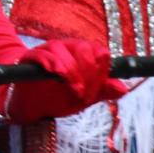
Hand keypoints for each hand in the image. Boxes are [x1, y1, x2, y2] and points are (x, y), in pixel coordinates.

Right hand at [5, 37, 126, 123]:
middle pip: (84, 48)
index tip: (95, 90)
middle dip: (88, 73)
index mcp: (83, 53)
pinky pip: (42, 54)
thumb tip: (123, 89)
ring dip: (71, 72)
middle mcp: (67, 47)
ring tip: (74, 90)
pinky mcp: (30, 57)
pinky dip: (51, 63)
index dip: (101, 71)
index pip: (100, 52)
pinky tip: (55, 74)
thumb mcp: (85, 97)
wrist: (32, 105)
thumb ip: (103, 91)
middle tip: (84, 94)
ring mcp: (48, 50)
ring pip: (62, 50)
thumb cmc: (60, 97)